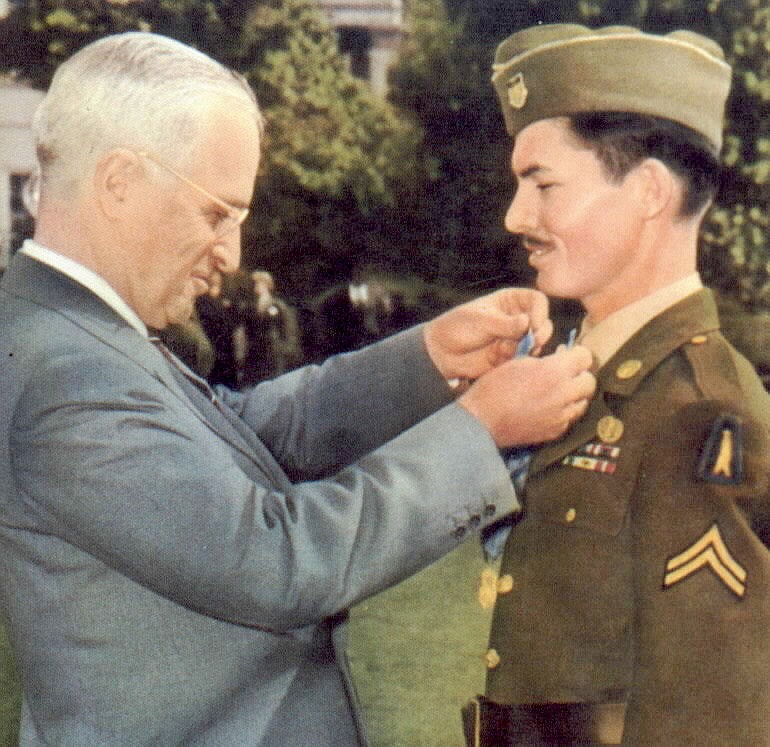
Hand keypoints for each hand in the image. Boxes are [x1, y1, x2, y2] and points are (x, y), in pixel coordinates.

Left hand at [423, 288, 552, 380]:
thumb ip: (504, 323)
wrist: (442, 352)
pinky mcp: (510, 357)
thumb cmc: (458, 327)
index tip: (532, 325)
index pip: (537, 301)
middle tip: (531, 342)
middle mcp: (517, 319)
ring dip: (527, 349)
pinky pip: (524, 359)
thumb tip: (527, 322)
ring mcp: (515, 339)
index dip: (540, 312)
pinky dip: (517, 361)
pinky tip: (500, 359)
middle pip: (543, 323)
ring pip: (536, 344)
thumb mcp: (481, 321)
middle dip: (540, 334)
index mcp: (511, 301)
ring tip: (505, 350)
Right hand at [458, 345, 595, 446]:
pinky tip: (547, 409)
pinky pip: (569, 419)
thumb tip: (558, 359)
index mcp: (554, 371)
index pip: (585, 357)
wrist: (481, 421)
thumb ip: (543, 360)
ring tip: (557, 393)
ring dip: (574, 395)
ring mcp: (561, 416)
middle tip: (564, 374)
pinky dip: (563, 413)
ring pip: (583, 402)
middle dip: (579, 375)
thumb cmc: (493, 388)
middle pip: (590, 381)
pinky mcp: (555, 431)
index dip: (576, 354)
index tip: (567, 356)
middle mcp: (563, 394)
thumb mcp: (517, 362)